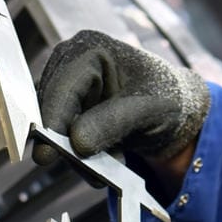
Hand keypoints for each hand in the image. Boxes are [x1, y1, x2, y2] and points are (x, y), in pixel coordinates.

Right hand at [32, 30, 209, 166]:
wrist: (174, 110)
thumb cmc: (167, 97)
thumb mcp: (149, 108)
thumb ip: (114, 121)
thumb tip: (77, 143)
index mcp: (89, 49)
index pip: (62, 87)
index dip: (52, 121)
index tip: (47, 153)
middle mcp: (70, 64)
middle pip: (51, 109)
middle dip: (69, 144)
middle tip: (94, 173)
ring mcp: (66, 88)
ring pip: (53, 128)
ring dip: (79, 154)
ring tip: (115, 161)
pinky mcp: (67, 111)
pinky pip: (61, 138)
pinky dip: (82, 155)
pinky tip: (110, 157)